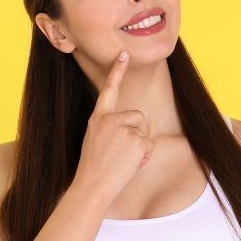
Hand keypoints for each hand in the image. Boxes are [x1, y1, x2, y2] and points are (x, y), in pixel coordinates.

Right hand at [73, 50, 155, 202]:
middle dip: (136, 133)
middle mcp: (109, 119)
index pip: (109, 90)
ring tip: (123, 159)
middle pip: (137, 116)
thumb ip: (109, 127)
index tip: (124, 54)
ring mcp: (123, 128)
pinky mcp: (136, 139)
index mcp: (97, 118)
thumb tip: (131, 125)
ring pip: (143, 131)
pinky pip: (148, 144)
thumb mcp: (95, 140)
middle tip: (121, 153)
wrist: (92, 186)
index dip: (117, 71)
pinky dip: (143, 156)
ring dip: (139, 146)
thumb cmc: (94, 168)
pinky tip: (129, 164)